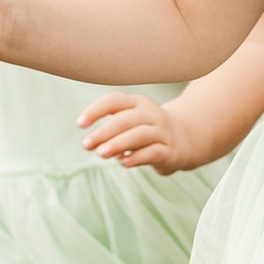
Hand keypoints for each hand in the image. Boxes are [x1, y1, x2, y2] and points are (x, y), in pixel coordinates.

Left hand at [78, 91, 194, 173]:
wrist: (183, 140)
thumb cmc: (144, 131)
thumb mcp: (129, 123)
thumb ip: (111, 130)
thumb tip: (94, 143)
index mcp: (137, 103)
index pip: (115, 100)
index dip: (96, 110)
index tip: (80, 124)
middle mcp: (151, 114)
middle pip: (126, 119)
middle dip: (104, 132)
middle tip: (86, 144)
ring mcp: (162, 132)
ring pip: (139, 134)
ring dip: (118, 144)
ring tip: (101, 154)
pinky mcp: (169, 150)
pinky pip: (153, 152)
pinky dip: (136, 158)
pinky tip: (123, 163)